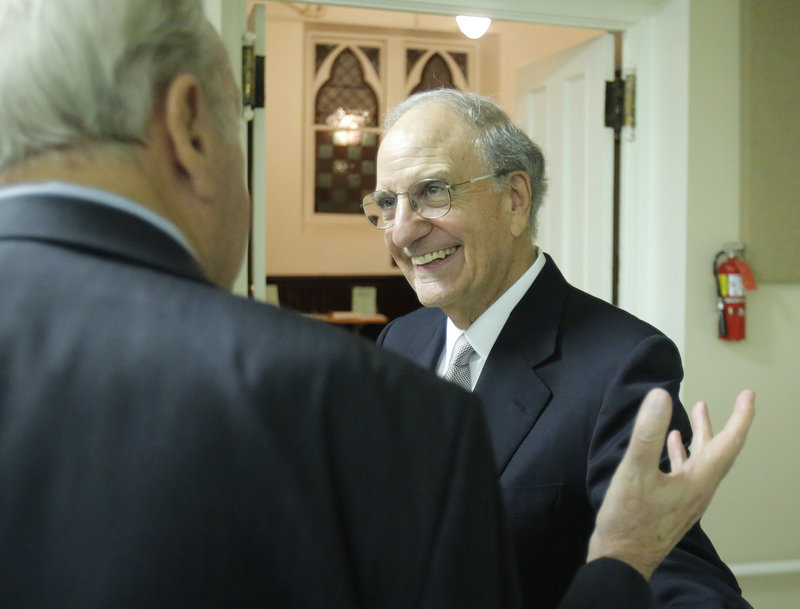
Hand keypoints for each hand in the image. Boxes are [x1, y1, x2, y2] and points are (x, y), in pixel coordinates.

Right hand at [586, 388, 754, 578]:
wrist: (622, 558)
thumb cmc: (629, 521)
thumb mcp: (635, 472)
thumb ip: (648, 433)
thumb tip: (660, 397)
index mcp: (699, 480)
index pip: (729, 443)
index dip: (742, 417)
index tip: (748, 396)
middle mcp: (699, 489)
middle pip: (719, 450)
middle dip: (726, 422)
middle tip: (738, 401)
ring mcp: (686, 498)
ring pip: (703, 460)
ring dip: (703, 435)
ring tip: (699, 412)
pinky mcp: (672, 503)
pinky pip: (685, 471)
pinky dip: (682, 451)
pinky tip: (671, 444)